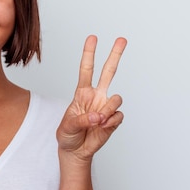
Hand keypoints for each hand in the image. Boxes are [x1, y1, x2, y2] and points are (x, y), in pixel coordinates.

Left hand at [56, 35, 126, 161]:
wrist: (75, 151)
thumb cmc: (68, 135)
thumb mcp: (67, 127)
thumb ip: (81, 120)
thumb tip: (97, 116)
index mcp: (82, 93)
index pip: (86, 70)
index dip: (89, 54)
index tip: (93, 38)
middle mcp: (96, 96)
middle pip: (108, 72)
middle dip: (115, 55)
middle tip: (122, 39)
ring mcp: (106, 107)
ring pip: (116, 98)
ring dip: (108, 109)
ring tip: (97, 121)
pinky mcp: (114, 120)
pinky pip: (118, 116)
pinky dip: (110, 123)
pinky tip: (103, 127)